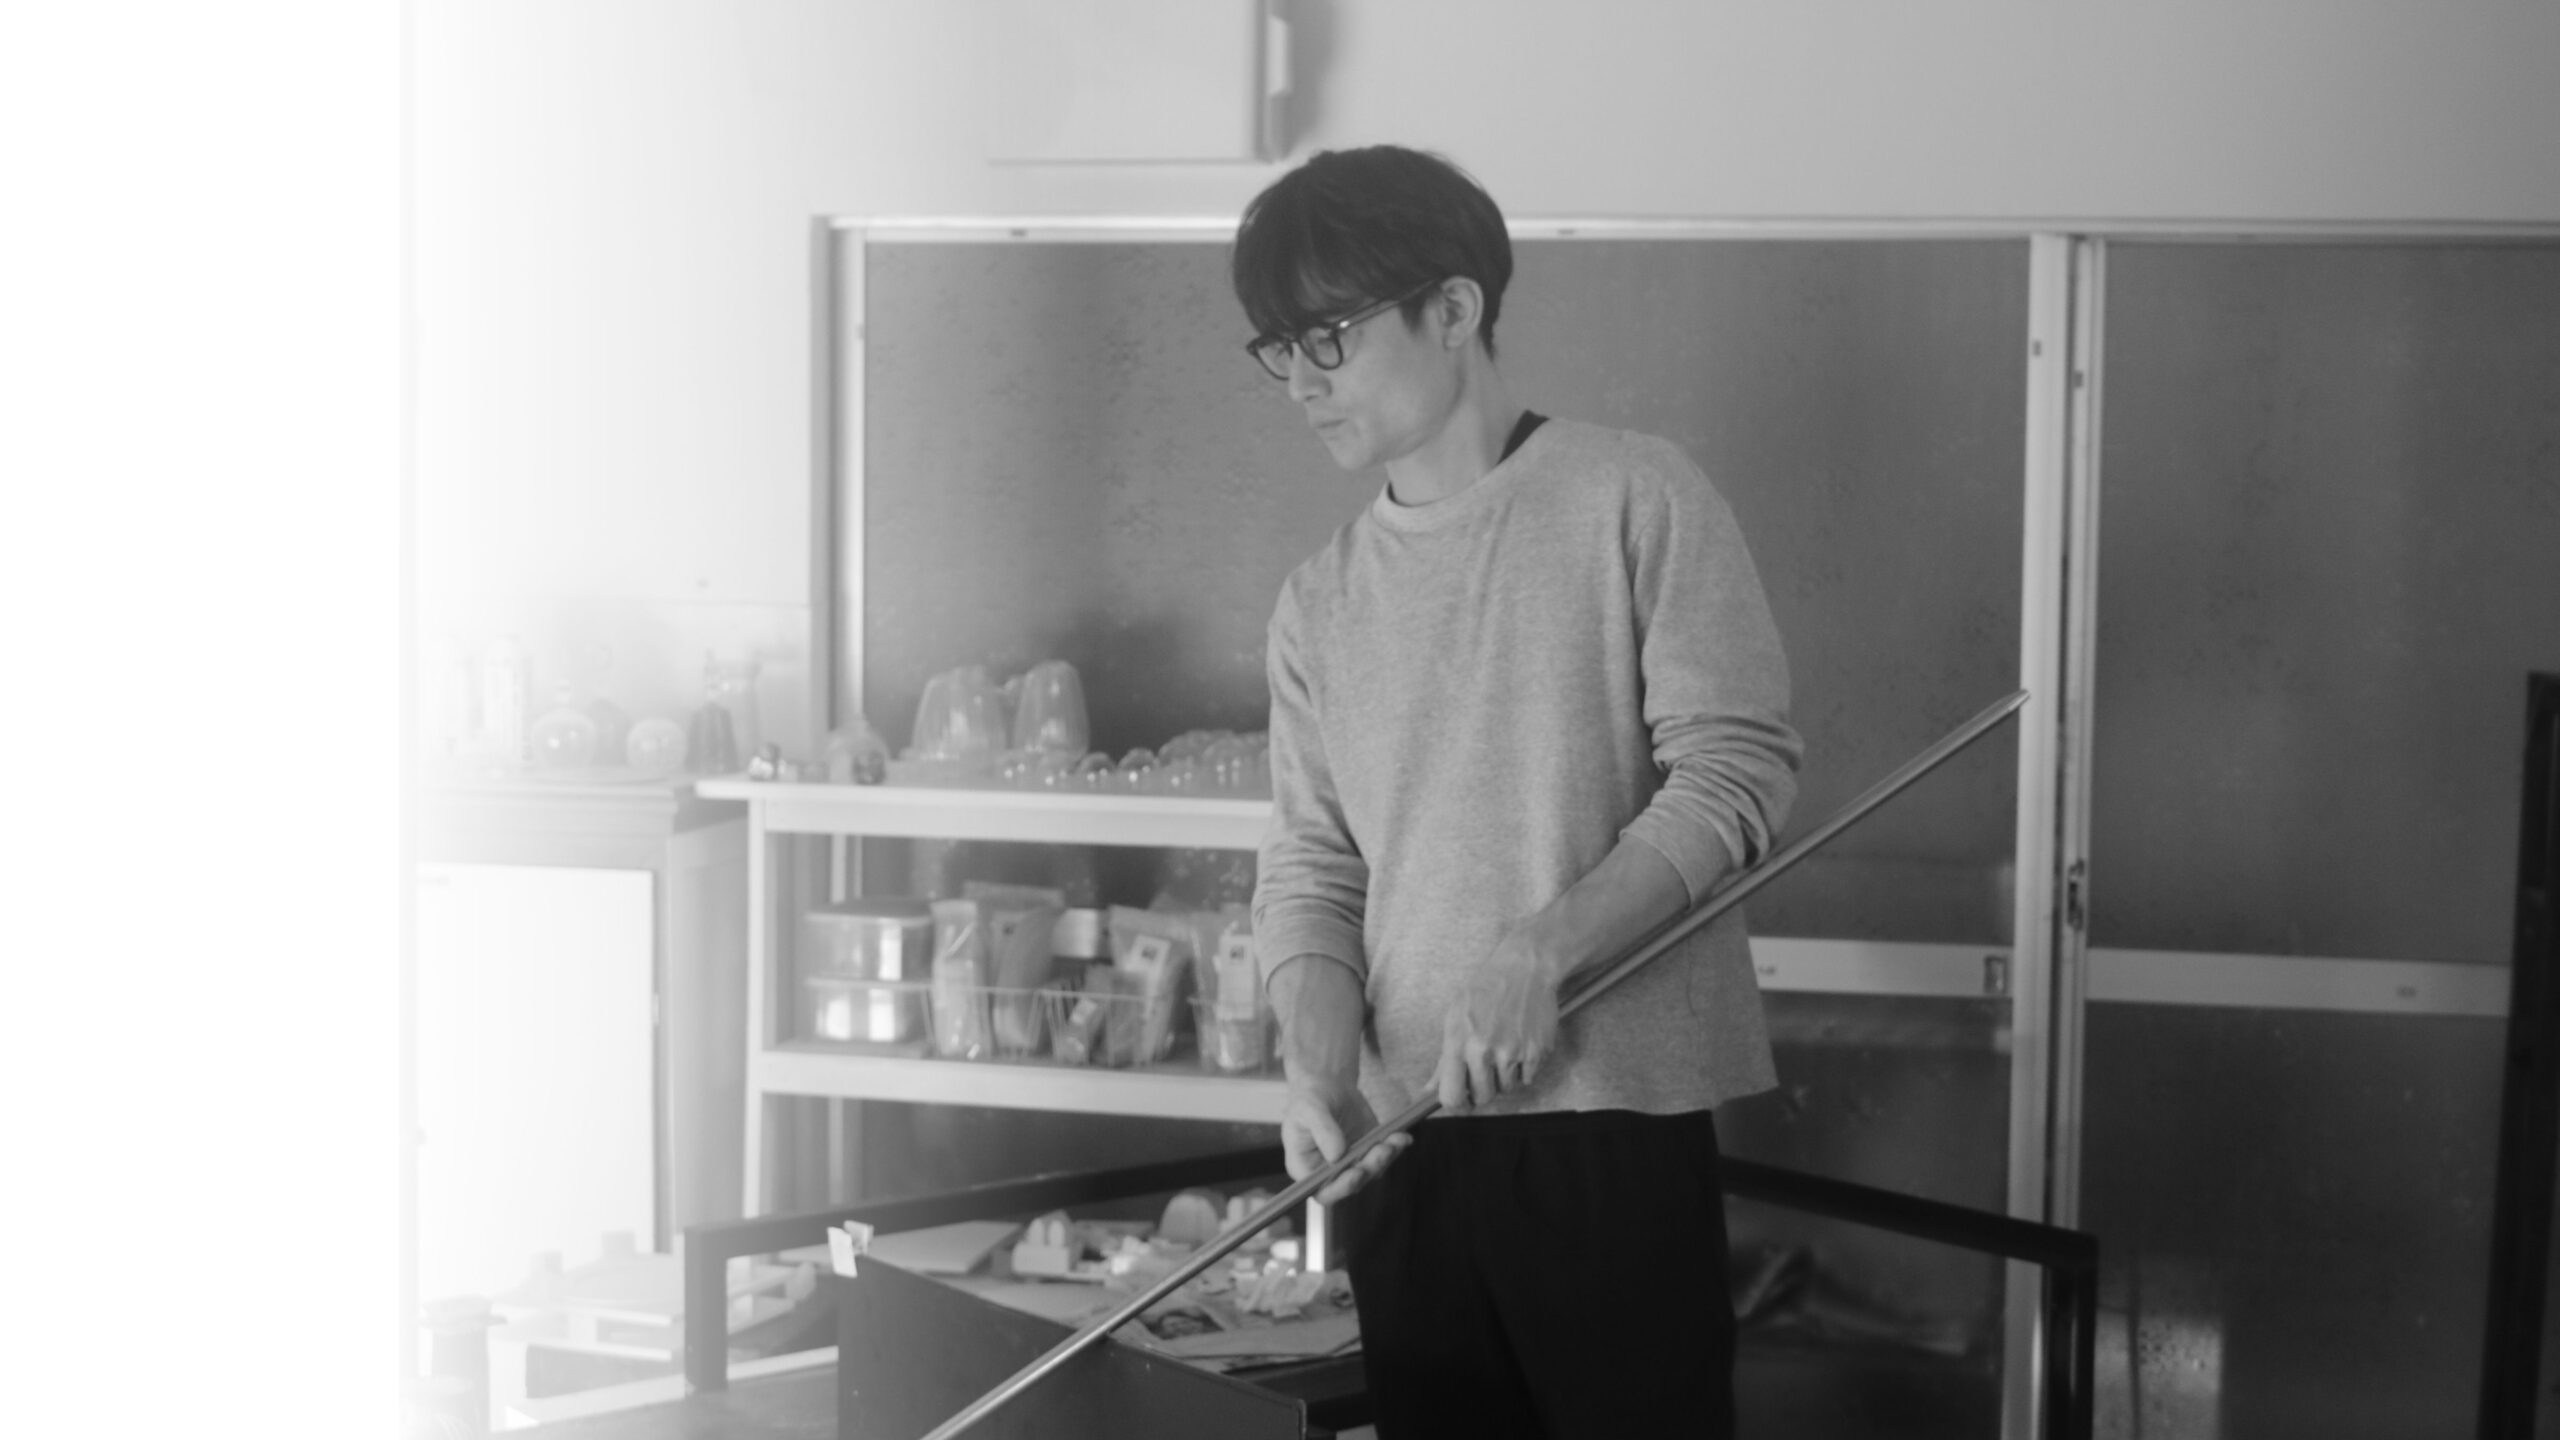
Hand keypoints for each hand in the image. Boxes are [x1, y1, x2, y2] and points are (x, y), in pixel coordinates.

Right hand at [1281, 1079, 1408, 1203]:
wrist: (1328, 1085)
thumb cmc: (1310, 1097)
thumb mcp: (1310, 1108)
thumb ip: (1322, 1131)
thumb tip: (1336, 1156)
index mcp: (1306, 1168)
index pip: (1323, 1192)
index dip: (1341, 1188)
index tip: (1357, 1172)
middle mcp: (1329, 1172)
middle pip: (1352, 1184)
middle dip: (1369, 1169)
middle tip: (1382, 1150)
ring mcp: (1350, 1163)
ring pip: (1372, 1172)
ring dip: (1384, 1159)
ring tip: (1394, 1140)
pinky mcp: (1368, 1152)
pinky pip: (1383, 1156)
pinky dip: (1394, 1148)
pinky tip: (1402, 1137)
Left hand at [1434, 927, 1562, 1110]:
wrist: (1524, 968)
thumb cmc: (1485, 989)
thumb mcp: (1455, 1016)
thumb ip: (1443, 1058)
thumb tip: (1429, 1090)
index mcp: (1459, 1042)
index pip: (1451, 1096)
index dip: (1455, 1105)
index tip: (1459, 1102)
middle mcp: (1485, 1050)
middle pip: (1482, 1098)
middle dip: (1482, 1091)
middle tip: (1484, 1073)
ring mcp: (1513, 1052)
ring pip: (1507, 1089)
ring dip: (1504, 1078)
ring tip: (1503, 1050)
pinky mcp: (1537, 1052)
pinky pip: (1527, 1078)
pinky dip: (1524, 1069)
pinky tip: (1520, 1044)